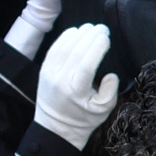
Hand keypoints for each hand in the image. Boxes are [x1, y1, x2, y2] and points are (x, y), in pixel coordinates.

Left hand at [35, 23, 118, 150]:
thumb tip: (111, 75)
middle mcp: (60, 81)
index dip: (96, 48)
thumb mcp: (103, 110)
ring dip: (78, 34)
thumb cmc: (83, 118)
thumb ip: (110, 92)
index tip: (107, 37)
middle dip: (90, 36)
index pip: (86, 64)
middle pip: (75, 52)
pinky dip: (64, 37)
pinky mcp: (44, 70)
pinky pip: (54, 49)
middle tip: (102, 28)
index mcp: (76, 91)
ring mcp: (50, 74)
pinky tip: (75, 31)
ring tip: (91, 27)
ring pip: (63, 47)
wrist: (56, 128)